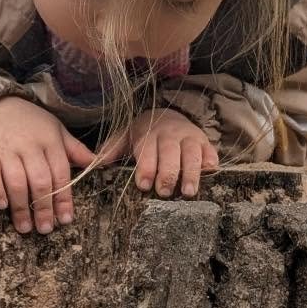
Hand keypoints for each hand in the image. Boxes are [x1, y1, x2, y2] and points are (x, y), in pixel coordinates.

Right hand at [0, 96, 94, 233]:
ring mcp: (6, 149)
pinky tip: (2, 206)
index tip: (65, 220)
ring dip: (21, 207)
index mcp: (50, 141)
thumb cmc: (32, 123)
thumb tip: (100, 163)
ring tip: (25, 227)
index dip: (64, 199)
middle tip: (45, 229)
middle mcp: (29, 145)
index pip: (60, 174)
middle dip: (44, 207)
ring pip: (16, 181)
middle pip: (39, 181)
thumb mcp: (57, 130)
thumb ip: (76, 149)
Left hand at [101, 108, 217, 198]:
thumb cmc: (145, 133)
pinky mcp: (205, 142)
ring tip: (189, 192)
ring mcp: (190, 138)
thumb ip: (113, 149)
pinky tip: (209, 174)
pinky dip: (210, 162)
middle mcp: (170, 134)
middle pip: (170, 153)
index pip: (147, 150)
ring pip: (192, 154)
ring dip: (191, 173)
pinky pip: (210, 152)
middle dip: (168, 173)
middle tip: (164, 192)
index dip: (146, 167)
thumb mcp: (126, 136)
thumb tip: (96, 164)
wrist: (169, 114)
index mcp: (148, 133)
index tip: (144, 185)